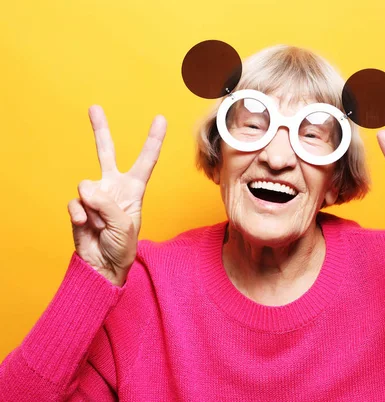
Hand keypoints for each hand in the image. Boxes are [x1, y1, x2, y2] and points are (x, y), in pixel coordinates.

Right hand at [66, 105, 166, 285]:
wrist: (102, 264)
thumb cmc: (122, 246)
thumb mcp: (125, 225)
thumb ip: (107, 204)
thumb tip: (86, 189)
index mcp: (134, 189)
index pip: (146, 160)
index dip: (153, 139)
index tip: (160, 118)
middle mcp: (113, 187)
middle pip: (106, 152)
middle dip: (100, 130)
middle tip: (94, 107)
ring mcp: (94, 195)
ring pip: (87, 186)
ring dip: (95, 209)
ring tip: (101, 224)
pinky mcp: (78, 205)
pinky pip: (75, 202)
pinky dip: (81, 215)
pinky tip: (87, 225)